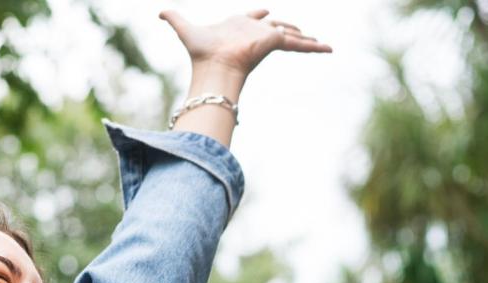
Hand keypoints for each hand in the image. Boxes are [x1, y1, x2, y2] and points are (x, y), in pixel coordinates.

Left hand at [160, 9, 330, 78]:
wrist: (213, 67)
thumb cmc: (201, 52)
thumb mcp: (185, 29)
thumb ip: (174, 19)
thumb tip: (158, 12)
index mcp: (239, 26)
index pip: (254, 18)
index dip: (258, 14)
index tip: (266, 11)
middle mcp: (254, 32)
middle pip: (277, 27)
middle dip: (288, 28)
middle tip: (300, 31)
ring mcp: (266, 39)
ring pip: (292, 36)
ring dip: (306, 39)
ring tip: (322, 44)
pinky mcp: (275, 43)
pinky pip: (298, 44)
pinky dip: (314, 47)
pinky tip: (328, 48)